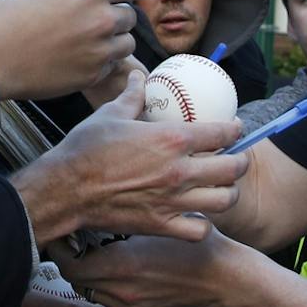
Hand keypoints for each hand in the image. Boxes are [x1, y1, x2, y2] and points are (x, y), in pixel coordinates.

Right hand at [0, 0, 161, 101]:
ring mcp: (99, 49)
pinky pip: (111, 65)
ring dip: (114, 41)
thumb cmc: (8, 19)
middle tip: (99, 20)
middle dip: (119, 17)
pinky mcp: (92, 75)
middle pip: (131, 16)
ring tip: (90, 42)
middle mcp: (100, 18)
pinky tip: (79, 59)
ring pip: (126, 43)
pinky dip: (102, 61)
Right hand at [12, 75, 245, 245]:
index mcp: (171, 139)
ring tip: (223, 188)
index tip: (236, 128)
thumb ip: (132, 95)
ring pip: (225, 200)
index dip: (235, 129)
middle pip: (233, 168)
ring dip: (228, 192)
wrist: (65, 189)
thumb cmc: (85, 150)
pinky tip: (197, 214)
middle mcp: (179, 170)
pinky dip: (204, 223)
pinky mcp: (162, 224)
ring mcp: (172, 200)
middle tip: (238, 159)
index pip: (222, 133)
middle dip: (241, 162)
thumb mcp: (110, 115)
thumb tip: (139, 77)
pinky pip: (200, 229)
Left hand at [65, 227, 261, 306]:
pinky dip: (104, 283)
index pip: (70, 264)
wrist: (226, 279)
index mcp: (124, 265)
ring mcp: (131, 305)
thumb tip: (98, 204)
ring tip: (91, 249)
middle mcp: (122, 290)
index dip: (60, 249)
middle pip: (75, 280)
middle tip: (71, 238)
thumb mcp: (161, 221)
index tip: (63, 233)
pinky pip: (109, 298)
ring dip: (86, 271)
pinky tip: (115, 263)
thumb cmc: (198, 244)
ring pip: (90, 290)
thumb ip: (128, 216)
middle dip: (69, 259)